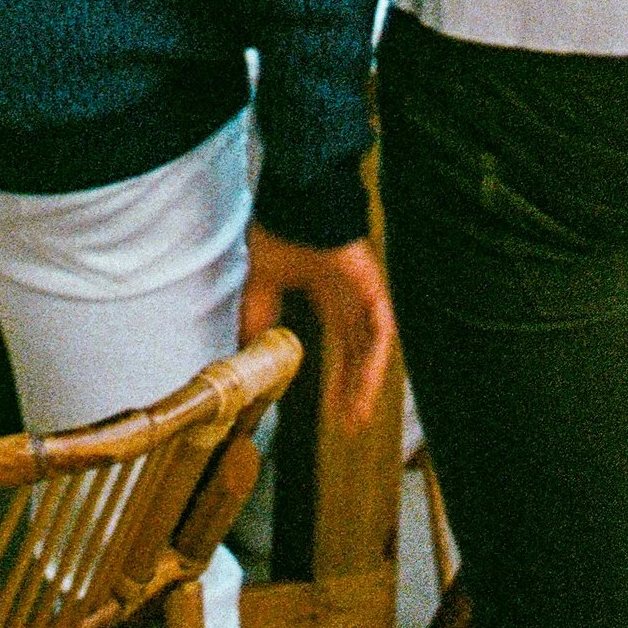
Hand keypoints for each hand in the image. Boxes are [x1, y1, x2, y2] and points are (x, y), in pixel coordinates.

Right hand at [239, 219, 397, 437]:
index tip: (331, 411)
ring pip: (371, 351)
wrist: (299, 201)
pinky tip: (366, 385)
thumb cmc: (282, 229)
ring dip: (364, 385)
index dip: (338, 380)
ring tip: (355, 418)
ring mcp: (364, 295)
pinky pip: (380, 332)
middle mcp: (350, 300)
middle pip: (357, 356)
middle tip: (348, 426)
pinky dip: (375, 361)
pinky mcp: (373, 289)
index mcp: (328, 296)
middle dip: (353, 391)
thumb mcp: (262, 283)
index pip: (340, 347)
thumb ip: (259, 315)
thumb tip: (246, 350)